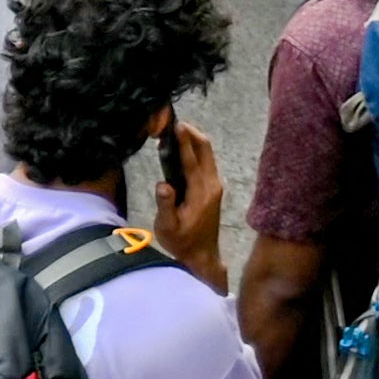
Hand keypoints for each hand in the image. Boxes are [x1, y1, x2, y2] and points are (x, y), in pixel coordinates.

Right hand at [148, 117, 230, 277]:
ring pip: (208, 153)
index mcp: (201, 193)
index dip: (184, 141)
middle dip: (192, 133)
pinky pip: (206, 161)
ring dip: (194, 139)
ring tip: (175, 131)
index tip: (176, 124)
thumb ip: (166, 205)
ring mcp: (215, 185)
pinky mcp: (213, 187)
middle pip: (206, 150)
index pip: (192, 161)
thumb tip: (163, 184)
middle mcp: (212, 185)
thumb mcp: (168, 227)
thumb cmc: (182, 242)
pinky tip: (182, 147)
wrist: (202, 256)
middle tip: (173, 122)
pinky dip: (195, 149)